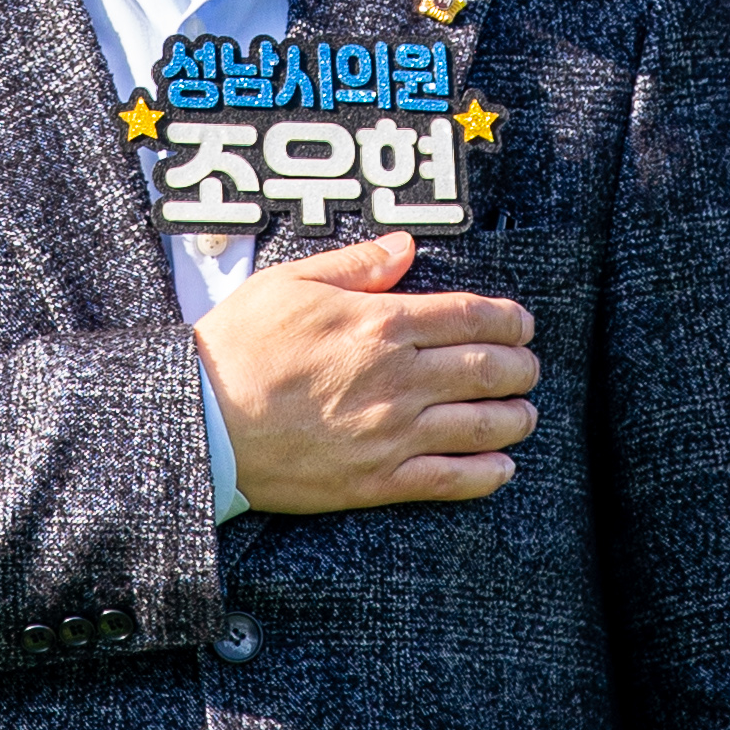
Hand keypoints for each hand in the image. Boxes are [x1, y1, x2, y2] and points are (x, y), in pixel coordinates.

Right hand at [191, 232, 539, 512]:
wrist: (200, 420)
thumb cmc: (238, 345)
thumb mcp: (291, 283)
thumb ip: (357, 265)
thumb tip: (406, 248)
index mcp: (380, 323)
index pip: (470, 317)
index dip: (509, 320)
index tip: (523, 324)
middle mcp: (397, 378)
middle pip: (487, 369)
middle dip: (521, 367)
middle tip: (529, 367)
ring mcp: (391, 433)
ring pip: (480, 425)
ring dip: (514, 418)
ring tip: (525, 414)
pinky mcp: (376, 480)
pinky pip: (449, 480)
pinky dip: (486, 474)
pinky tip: (502, 468)